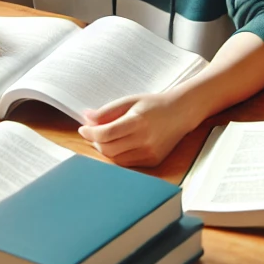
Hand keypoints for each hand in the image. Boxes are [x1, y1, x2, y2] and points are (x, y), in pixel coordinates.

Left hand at [77, 92, 193, 166]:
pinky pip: (127, 163)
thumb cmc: (153, 104)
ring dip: (104, 149)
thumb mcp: (130, 101)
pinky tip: (118, 145)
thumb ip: (107, 111)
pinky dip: (117, 156)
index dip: (90, 132)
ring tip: (104, 138)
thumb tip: (86, 118)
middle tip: (92, 132)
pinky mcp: (153, 162)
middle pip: (108, 148)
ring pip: (116, 159)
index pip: (106, 133)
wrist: (180, 113)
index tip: (83, 128)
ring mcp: (149, 154)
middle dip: (95, 142)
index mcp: (137, 121)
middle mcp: (144, 140)